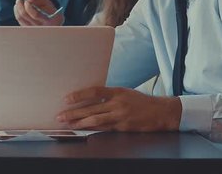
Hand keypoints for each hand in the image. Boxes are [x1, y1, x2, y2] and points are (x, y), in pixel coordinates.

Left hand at [14, 0, 63, 25]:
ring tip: (19, 2)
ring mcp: (33, 30)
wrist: (52, 23)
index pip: (35, 15)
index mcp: (48, 22)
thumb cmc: (51, 13)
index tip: (27, 0)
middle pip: (25, 16)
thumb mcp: (49, 5)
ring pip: (20, 19)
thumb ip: (39, 0)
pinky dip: (17, 13)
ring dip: (17, 8)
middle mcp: (40, 28)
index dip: (29, 6)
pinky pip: (19, 21)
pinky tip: (18, 8)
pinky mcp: (28, 30)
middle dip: (20, 5)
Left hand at [56, 86, 181, 131]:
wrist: (161, 112)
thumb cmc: (141, 102)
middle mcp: (118, 103)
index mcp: (117, 91)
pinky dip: (93, 129)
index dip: (79, 95)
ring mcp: (120, 116)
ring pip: (96, 120)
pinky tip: (84, 130)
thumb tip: (90, 99)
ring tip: (68, 124)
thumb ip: (109, 96)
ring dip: (80, 123)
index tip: (66, 98)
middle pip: (91, 108)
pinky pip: (105, 129)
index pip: (94, 91)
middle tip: (60, 116)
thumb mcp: (125, 93)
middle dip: (73, 113)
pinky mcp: (123, 127)